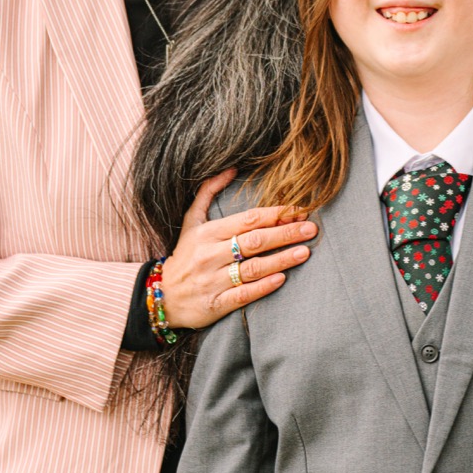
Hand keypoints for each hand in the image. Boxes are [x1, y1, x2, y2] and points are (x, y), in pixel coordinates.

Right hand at [159, 170, 317, 328]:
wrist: (162, 297)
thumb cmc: (185, 255)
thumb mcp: (191, 221)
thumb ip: (208, 192)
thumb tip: (231, 168)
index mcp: (208, 233)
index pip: (247, 219)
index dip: (275, 214)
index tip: (299, 210)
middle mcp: (210, 255)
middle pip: (254, 241)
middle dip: (285, 233)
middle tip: (311, 229)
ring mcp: (213, 280)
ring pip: (252, 268)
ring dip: (281, 259)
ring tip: (305, 252)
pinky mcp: (215, 304)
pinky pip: (243, 295)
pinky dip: (263, 287)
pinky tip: (282, 279)